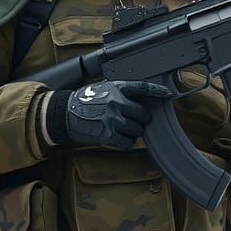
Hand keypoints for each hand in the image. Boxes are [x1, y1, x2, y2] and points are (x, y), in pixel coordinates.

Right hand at [46, 80, 171, 149]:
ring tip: (120, 129)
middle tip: (132, 121)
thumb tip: (139, 102)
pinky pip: (128, 143)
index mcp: (116, 88)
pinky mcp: (108, 135)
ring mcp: (113, 119)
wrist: (63, 114)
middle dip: (141, 119)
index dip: (157, 91)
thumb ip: (119, 93)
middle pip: (144, 114)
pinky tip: (117, 138)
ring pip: (137, 130)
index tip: (168, 95)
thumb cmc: (82, 102)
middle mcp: (116, 102)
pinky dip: (125, 143)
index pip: (142, 88)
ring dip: (133, 132)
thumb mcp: (101, 89)